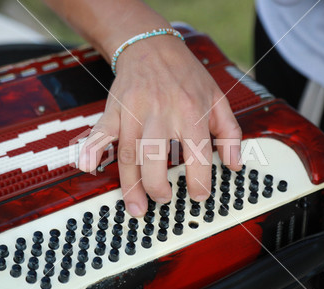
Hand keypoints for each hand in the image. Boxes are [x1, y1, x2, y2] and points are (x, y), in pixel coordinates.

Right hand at [79, 35, 241, 215]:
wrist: (152, 46)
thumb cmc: (187, 75)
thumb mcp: (217, 99)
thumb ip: (230, 133)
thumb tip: (235, 165)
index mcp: (192, 112)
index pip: (197, 154)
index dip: (199, 181)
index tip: (198, 195)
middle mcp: (162, 112)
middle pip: (155, 156)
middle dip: (157, 186)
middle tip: (163, 199)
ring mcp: (134, 111)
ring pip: (128, 153)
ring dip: (130, 184)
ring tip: (136, 207)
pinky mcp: (114, 109)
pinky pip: (101, 131)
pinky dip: (92, 149)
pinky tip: (88, 166)